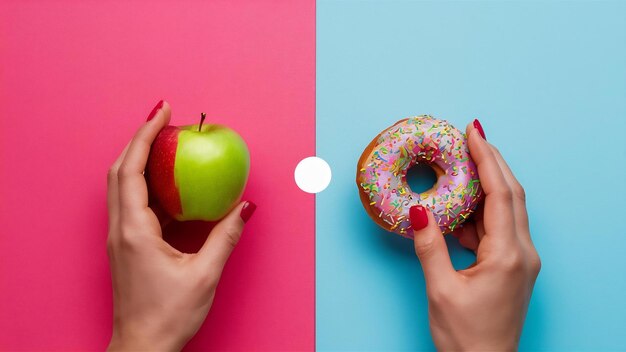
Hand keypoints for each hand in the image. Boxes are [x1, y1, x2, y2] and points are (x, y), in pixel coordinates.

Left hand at [106, 101, 255, 350]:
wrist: (141, 348)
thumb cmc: (169, 316)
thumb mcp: (204, 275)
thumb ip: (225, 237)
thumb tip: (245, 207)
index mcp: (135, 230)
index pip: (132, 169)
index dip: (145, 135)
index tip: (163, 111)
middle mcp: (120, 228)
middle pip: (119, 169)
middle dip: (139, 137)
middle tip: (164, 118)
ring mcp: (119, 237)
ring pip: (120, 184)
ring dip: (139, 157)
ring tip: (166, 142)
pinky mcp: (125, 245)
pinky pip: (130, 202)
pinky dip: (145, 181)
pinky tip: (168, 182)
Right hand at [410, 120, 540, 350]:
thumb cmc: (466, 336)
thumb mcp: (440, 289)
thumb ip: (429, 246)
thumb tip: (417, 211)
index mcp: (508, 255)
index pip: (501, 193)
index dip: (487, 158)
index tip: (473, 132)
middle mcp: (522, 252)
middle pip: (511, 194)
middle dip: (490, 161)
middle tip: (469, 137)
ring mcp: (520, 259)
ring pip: (506, 209)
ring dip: (485, 185)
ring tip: (459, 166)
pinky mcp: (512, 266)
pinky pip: (499, 229)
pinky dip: (479, 212)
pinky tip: (458, 210)